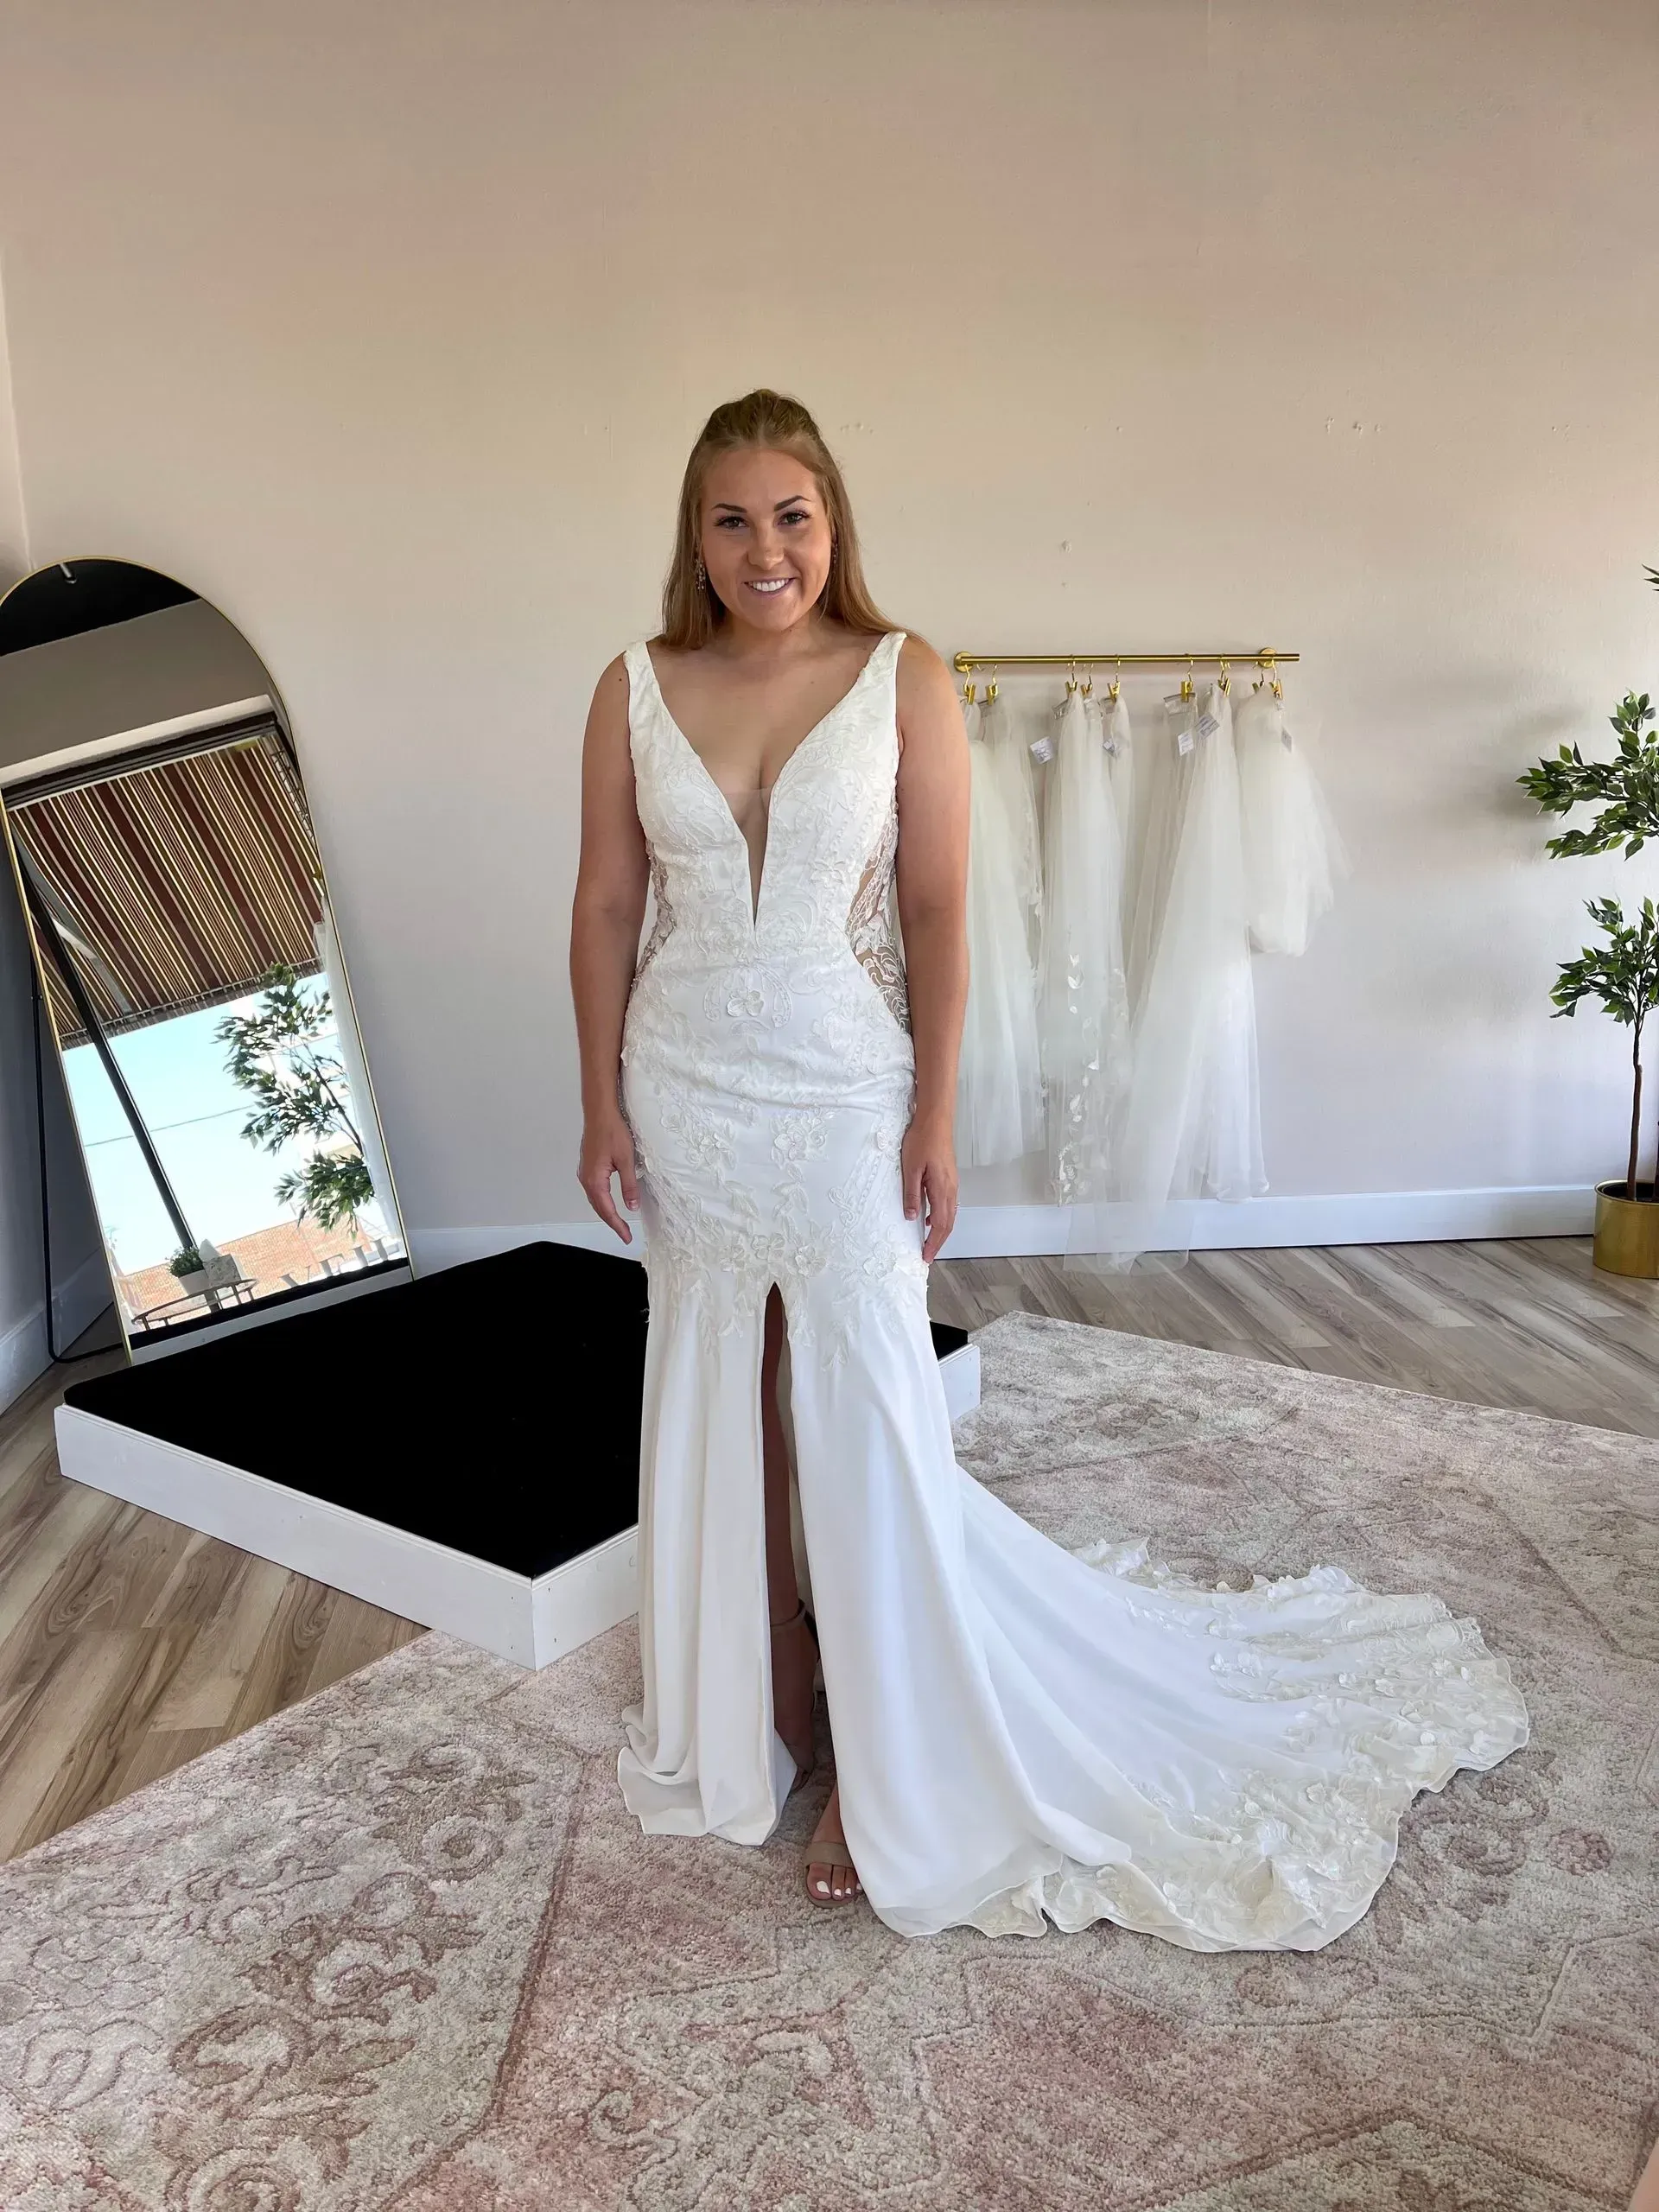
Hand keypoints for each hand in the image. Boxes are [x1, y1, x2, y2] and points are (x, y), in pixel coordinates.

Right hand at [579, 1111, 640, 1243]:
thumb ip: (629, 1185)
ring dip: (606, 1212)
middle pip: (598, 1207)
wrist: (600, 1112)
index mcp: (595, 1180)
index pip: (607, 1210)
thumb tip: (631, 1206)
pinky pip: (594, 1189)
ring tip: (618, 1223)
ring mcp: (585, 1172)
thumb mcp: (627, 1160)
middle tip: (624, 1234)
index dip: (617, 1225)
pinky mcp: (587, 1166)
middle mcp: (586, 1178)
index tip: (626, 1237)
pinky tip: (609, 1201)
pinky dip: (602, 1200)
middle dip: (611, 1222)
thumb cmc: (612, 1131)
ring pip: (595, 1199)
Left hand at [901, 1113, 957, 1261]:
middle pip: (948, 1223)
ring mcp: (952, 1183)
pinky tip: (929, 1218)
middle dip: (938, 1242)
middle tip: (928, 1255)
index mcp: (942, 1189)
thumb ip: (912, 1194)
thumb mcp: (910, 1168)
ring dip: (940, 1231)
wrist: (936, 1120)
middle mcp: (951, 1189)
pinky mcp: (949, 1177)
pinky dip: (941, 1217)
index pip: (939, 1224)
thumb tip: (912, 1217)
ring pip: (950, 1215)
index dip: (933, 1242)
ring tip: (929, 1242)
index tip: (926, 1256)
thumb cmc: (922, 1141)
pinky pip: (948, 1204)